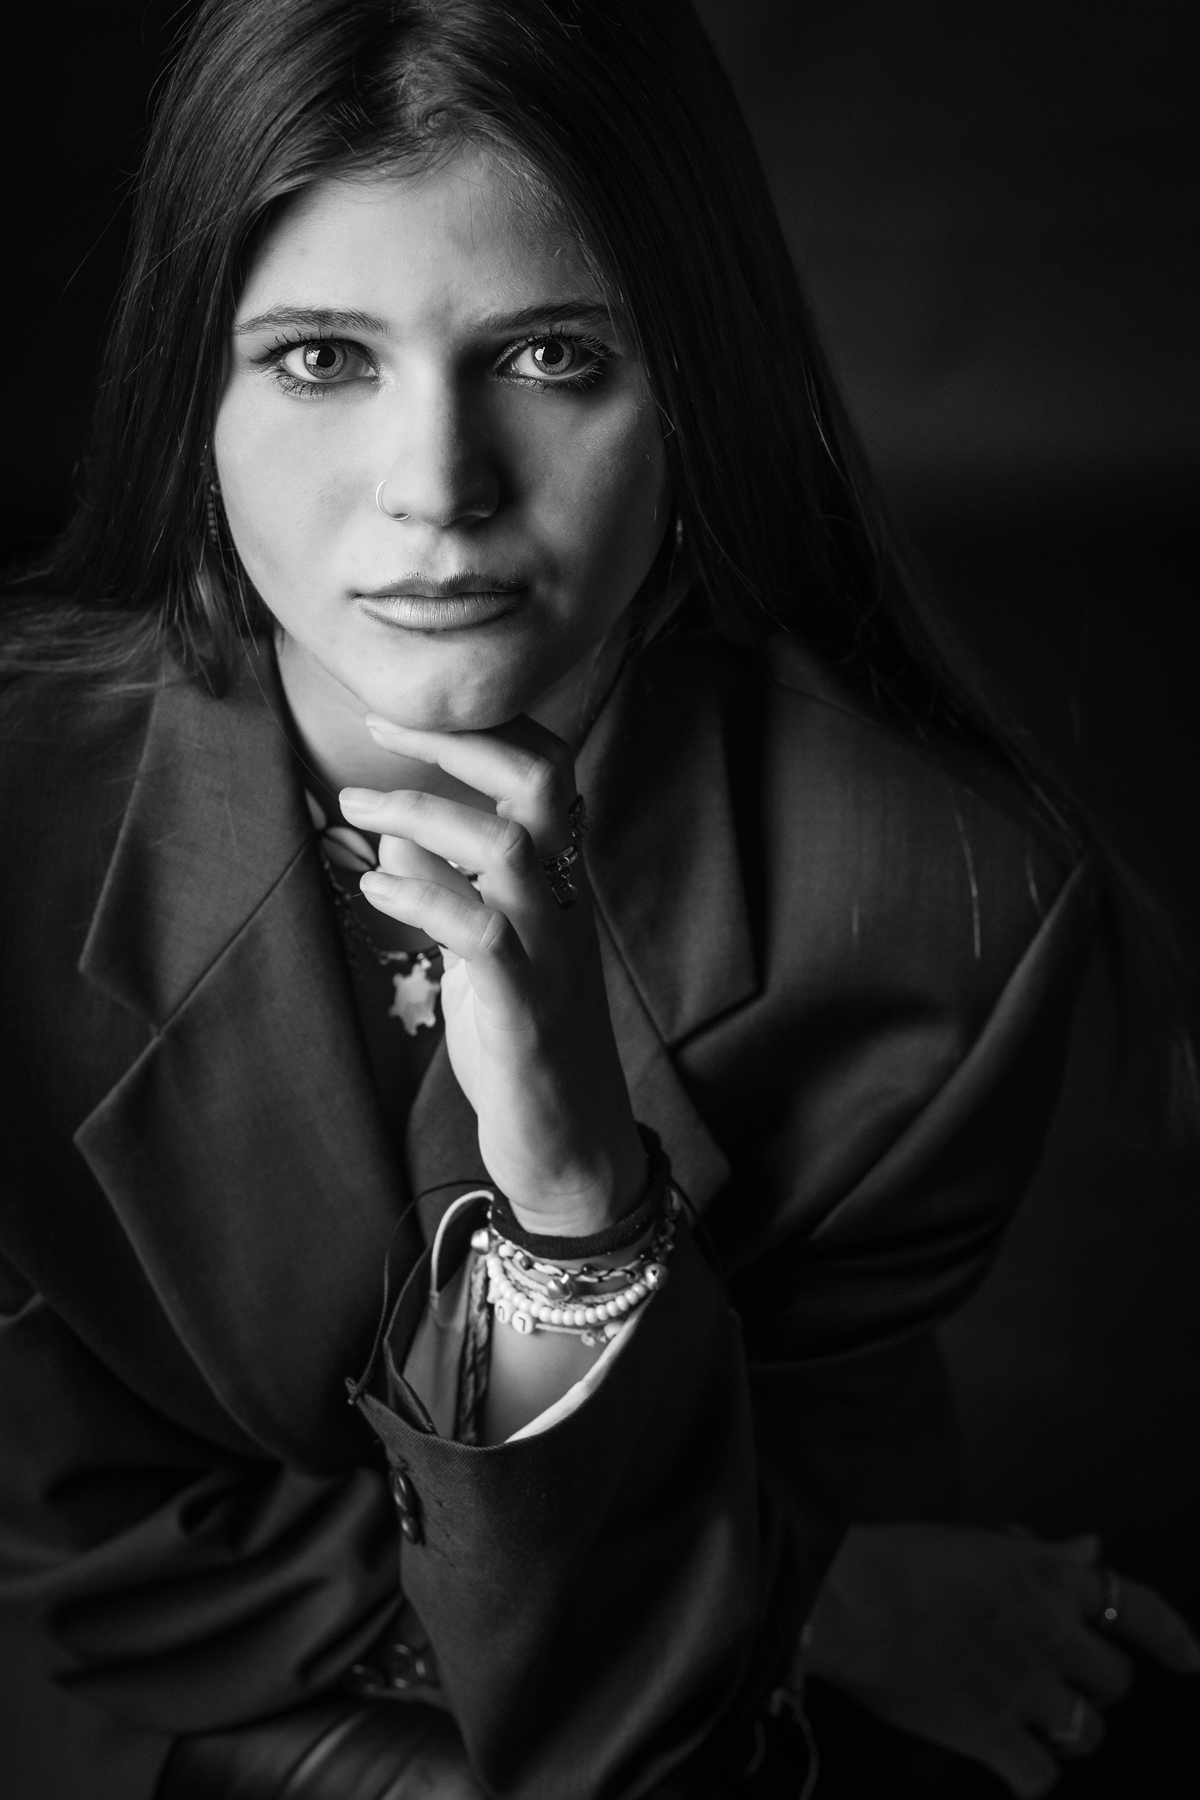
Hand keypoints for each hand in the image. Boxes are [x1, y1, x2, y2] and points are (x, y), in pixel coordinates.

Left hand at [341, 714, 644, 1235]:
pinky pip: (481, 934)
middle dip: (458, 740)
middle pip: (540, 783)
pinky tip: (375, 891)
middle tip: (381, 726)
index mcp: (556, 884)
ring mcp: (548, 954)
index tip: (402, 712)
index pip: (544, 770)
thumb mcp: (478, 957)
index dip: (480, 727)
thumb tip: (395, 836)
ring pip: (508, 847)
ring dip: (422, 813)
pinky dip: (424, 898)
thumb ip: (447, 891)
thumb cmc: (524, 1046)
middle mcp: (561, 905)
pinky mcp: (525, 1010)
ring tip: (355, 807)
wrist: (572, 1151)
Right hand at [802, 1522, 1199, 1797]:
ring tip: (1035, 1722)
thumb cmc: (895, 1559)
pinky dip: (1029, 1774)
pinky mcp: (993, 1734)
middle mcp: (1051, 1633)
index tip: (1188, 1656)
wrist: (845, 1598)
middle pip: (1114, 1680)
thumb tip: (1087, 1547)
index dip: (1169, 1634)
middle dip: (1091, 1684)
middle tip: (1059, 1681)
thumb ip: (1040, 1552)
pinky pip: (1040, 1777)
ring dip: (1066, 1730)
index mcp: (1046, 1576)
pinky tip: (1010, 1763)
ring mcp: (1027, 1688)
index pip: (1134, 1603)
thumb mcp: (976, 1541)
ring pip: (1088, 1732)